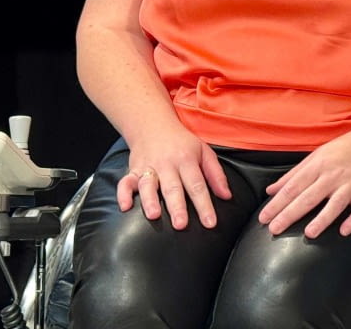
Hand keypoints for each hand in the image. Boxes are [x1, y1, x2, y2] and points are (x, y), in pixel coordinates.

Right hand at [117, 124, 231, 229]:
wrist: (153, 124)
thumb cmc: (182, 143)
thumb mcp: (204, 152)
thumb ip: (216, 175)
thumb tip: (227, 196)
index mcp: (187, 160)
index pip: (198, 185)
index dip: (204, 205)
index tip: (210, 223)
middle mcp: (167, 164)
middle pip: (173, 187)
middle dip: (177, 207)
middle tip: (181, 225)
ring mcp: (149, 167)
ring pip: (148, 185)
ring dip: (150, 200)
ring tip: (154, 216)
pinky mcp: (133, 169)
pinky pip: (125, 181)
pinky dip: (123, 193)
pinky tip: (125, 206)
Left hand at [258, 129, 350, 237]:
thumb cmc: (344, 149)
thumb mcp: (316, 156)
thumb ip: (293, 175)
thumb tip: (271, 191)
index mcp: (318, 166)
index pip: (293, 187)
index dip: (277, 203)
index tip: (263, 218)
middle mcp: (333, 175)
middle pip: (309, 197)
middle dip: (290, 213)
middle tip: (274, 229)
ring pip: (336, 203)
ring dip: (323, 219)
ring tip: (309, 234)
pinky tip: (344, 231)